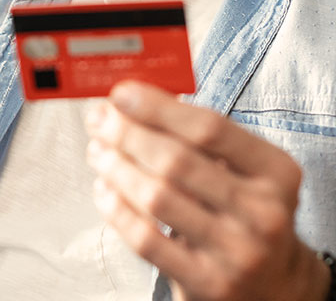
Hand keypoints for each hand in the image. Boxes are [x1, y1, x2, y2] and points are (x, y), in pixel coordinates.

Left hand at [84, 81, 330, 300]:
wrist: (276, 287)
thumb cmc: (244, 210)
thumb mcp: (244, 170)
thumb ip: (197, 135)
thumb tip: (132, 100)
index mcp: (276, 171)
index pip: (209, 128)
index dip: (158, 107)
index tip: (120, 93)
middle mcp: (264, 212)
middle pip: (176, 160)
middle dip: (126, 133)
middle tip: (98, 119)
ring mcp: (237, 253)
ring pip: (157, 197)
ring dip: (116, 166)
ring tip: (97, 151)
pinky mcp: (208, 284)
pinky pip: (146, 239)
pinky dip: (116, 208)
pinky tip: (104, 188)